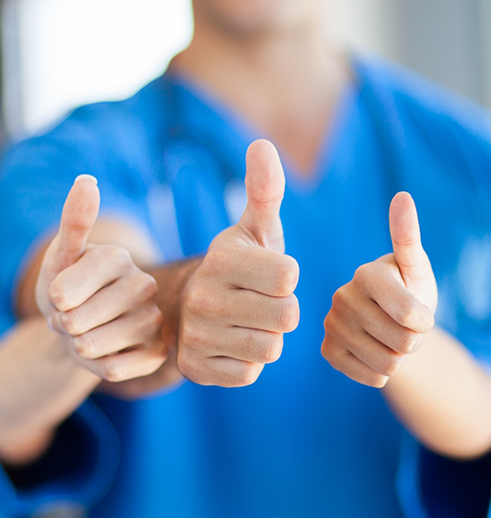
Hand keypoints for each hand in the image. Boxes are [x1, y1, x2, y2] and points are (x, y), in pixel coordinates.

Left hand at [36, 175, 167, 382]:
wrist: (83, 329)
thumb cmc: (67, 290)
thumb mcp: (60, 257)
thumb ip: (73, 221)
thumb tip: (87, 180)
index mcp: (119, 258)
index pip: (64, 292)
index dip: (52, 301)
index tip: (63, 295)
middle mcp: (144, 285)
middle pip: (77, 322)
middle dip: (65, 325)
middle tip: (76, 316)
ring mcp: (155, 320)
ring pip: (93, 347)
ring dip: (79, 347)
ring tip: (89, 333)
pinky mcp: (158, 353)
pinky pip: (112, 370)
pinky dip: (98, 367)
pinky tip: (107, 352)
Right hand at [177, 139, 299, 385]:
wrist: (189, 308)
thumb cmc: (237, 267)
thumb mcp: (253, 229)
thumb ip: (264, 190)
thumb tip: (262, 144)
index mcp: (221, 258)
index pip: (289, 276)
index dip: (286, 277)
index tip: (266, 274)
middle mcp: (203, 297)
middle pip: (286, 315)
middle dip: (281, 310)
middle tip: (258, 302)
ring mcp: (196, 335)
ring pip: (270, 347)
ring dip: (266, 337)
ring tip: (245, 323)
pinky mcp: (195, 368)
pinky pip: (249, 373)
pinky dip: (247, 362)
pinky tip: (230, 345)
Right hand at [322, 192, 436, 386]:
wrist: (389, 323)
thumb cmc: (409, 289)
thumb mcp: (416, 268)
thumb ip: (409, 237)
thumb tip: (402, 196)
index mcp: (366, 274)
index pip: (411, 316)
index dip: (425, 322)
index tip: (420, 313)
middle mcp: (342, 297)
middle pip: (403, 343)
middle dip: (413, 341)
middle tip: (403, 327)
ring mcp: (331, 325)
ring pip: (388, 364)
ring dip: (399, 358)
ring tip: (390, 339)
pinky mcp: (328, 351)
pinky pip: (370, 377)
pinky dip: (381, 372)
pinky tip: (374, 353)